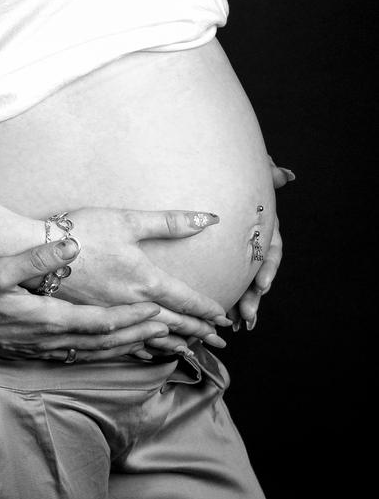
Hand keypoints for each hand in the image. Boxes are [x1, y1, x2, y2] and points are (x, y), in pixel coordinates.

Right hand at [0, 236, 172, 361]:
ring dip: (127, 349)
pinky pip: (79, 359)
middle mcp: (50, 340)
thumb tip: (69, 245)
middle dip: (141, 336)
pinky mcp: (34, 353)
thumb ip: (34, 258)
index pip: (101, 322)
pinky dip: (104, 357)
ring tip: (154, 345)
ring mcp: (42, 351)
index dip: (131, 318)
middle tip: (173, 333)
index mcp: (48, 319)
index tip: (159, 312)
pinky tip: (111, 353)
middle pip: (106, 343)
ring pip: (95, 354)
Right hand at [41, 209, 229, 353]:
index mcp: (143, 280)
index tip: (224, 318)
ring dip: (173, 344)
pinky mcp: (88, 320)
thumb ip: (168, 222)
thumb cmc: (77, 230)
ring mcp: (107, 316)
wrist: (29, 250)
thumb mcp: (125, 219)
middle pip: (172, 323)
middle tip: (220, 342)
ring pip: (148, 337)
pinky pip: (122, 342)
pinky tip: (143, 351)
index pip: (185, 301)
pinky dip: (140, 348)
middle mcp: (129, 304)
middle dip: (198, 332)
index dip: (207, 310)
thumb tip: (207, 218)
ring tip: (191, 351)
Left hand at [226, 155, 293, 331]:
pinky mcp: (224, 263)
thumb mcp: (252, 177)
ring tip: (239, 322)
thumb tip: (284, 175)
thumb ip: (267, 175)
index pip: (271, 250)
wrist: (213, 180)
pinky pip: (228, 284)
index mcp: (264, 229)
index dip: (268, 268)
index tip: (262, 283)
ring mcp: (241, 256)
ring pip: (245, 284)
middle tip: (248, 314)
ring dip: (244, 305)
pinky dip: (227, 301)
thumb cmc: (236, 179)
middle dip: (254, 296)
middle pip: (258, 274)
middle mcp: (255, 245)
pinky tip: (224, 318)